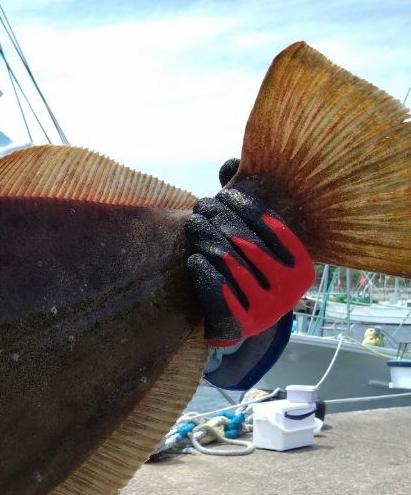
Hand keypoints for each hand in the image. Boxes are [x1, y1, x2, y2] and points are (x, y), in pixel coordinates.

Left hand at [185, 175, 313, 345]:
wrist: (243, 331)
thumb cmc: (249, 275)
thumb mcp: (258, 245)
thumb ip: (246, 207)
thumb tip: (230, 163)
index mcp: (301, 268)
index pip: (274, 230)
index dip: (247, 208)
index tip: (225, 194)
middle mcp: (288, 291)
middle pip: (250, 246)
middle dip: (223, 220)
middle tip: (202, 204)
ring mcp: (265, 311)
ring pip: (232, 267)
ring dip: (209, 241)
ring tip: (194, 223)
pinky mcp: (239, 327)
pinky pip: (219, 295)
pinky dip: (206, 274)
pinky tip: (194, 257)